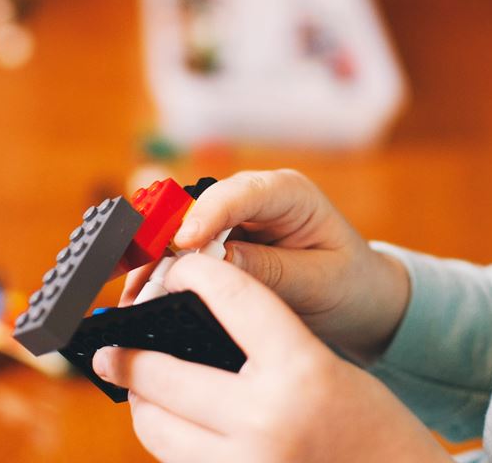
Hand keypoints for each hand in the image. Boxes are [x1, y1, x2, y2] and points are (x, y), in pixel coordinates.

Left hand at [96, 254, 448, 462]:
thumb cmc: (372, 427)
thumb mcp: (329, 369)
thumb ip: (266, 345)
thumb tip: (192, 328)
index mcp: (301, 372)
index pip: (231, 297)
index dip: (194, 273)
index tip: (176, 270)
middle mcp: (265, 420)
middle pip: (162, 372)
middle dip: (128, 354)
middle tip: (111, 348)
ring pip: (154, 427)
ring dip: (141, 402)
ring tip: (138, 387)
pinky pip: (176, 462)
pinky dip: (168, 438)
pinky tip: (173, 423)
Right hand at [122, 169, 409, 361]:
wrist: (358, 297)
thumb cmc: (347, 283)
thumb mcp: (318, 281)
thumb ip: (270, 270)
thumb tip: (215, 263)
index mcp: (289, 194)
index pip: (241, 193)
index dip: (207, 215)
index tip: (183, 243)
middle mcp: (254, 198)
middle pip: (197, 207)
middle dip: (164, 240)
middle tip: (140, 277)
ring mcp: (232, 218)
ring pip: (179, 229)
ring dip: (154, 260)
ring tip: (133, 295)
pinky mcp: (218, 241)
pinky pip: (181, 251)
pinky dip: (161, 272)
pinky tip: (142, 295)